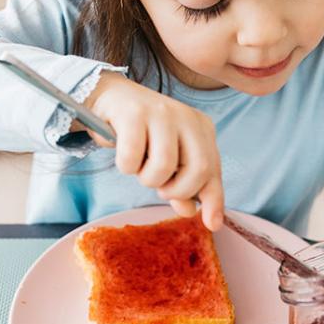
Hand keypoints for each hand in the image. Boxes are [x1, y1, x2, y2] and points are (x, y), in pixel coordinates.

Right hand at [80, 72, 223, 230]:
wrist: (110, 98)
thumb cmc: (142, 133)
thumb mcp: (166, 159)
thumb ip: (181, 185)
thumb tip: (189, 212)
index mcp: (201, 128)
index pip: (213, 170)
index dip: (213, 200)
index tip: (212, 224)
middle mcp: (187, 117)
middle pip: (198, 170)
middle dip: (176, 190)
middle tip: (159, 185)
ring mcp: (162, 112)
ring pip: (164, 166)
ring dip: (147, 179)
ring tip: (139, 166)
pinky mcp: (134, 113)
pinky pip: (132, 158)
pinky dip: (126, 166)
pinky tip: (124, 154)